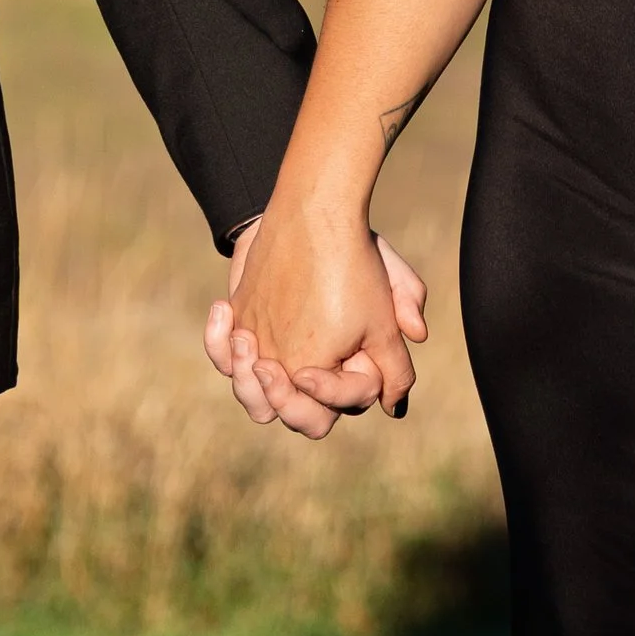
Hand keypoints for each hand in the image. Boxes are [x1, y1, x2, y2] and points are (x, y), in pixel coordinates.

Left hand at [202, 207, 428, 440]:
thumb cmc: (351, 250)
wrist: (306, 216)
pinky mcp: (245, 337)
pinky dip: (217, 344)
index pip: (341, 406)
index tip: (306, 371)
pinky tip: (223, 309)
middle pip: (300, 419)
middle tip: (267, 369)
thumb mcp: (385, 270)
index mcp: (351, 369)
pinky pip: (224, 360)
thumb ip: (406, 299)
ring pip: (256, 403)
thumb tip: (417, 333)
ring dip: (246, 383)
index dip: (328, 395)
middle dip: (282, 402)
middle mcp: (313, 372)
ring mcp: (276, 359)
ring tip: (244, 342)